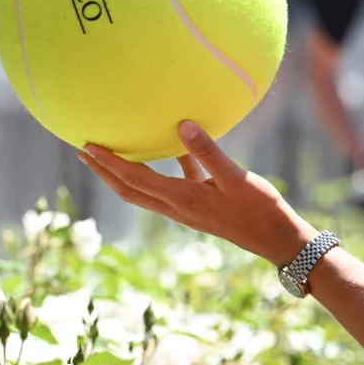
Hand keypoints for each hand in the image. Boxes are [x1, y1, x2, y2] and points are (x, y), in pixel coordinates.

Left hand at [79, 121, 319, 266]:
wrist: (277, 239)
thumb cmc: (259, 209)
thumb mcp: (236, 178)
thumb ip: (209, 152)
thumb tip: (183, 125)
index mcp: (183, 199)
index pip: (136, 179)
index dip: (110, 163)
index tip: (88, 147)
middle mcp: (179, 207)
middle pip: (131, 190)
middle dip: (106, 173)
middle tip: (86, 153)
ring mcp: (190, 210)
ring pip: (148, 191)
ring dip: (128, 174)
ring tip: (116, 155)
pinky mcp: (203, 207)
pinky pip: (176, 186)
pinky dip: (167, 170)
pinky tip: (176, 151)